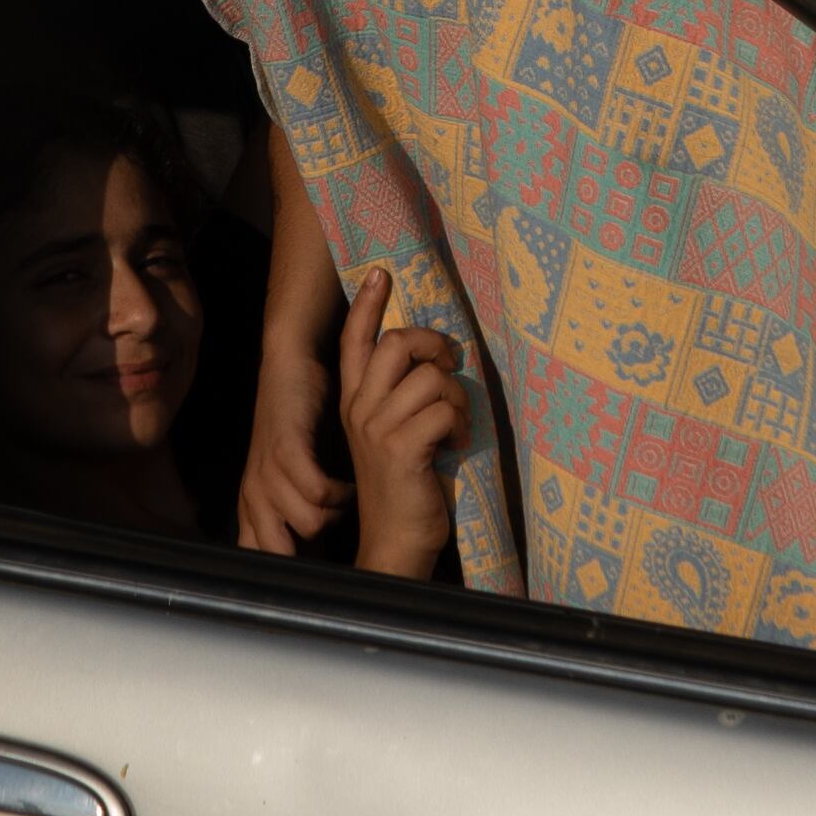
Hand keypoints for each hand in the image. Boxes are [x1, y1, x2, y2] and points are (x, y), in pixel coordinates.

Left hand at [234, 305, 357, 555]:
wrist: (288, 367)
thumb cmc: (294, 425)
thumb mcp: (285, 478)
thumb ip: (293, 513)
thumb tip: (314, 554)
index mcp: (250, 506)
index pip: (260, 559)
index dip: (290, 571)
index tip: (322, 567)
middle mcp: (253, 495)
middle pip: (279, 554)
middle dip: (315, 552)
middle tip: (341, 532)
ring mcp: (267, 473)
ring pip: (309, 525)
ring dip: (337, 516)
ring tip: (347, 498)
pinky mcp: (286, 450)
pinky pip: (319, 493)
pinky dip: (341, 494)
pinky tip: (350, 484)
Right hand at [337, 276, 469, 581]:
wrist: (394, 541)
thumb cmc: (404, 487)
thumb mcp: (392, 436)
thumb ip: (401, 400)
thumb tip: (433, 363)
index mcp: (355, 403)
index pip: (354, 341)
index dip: (368, 305)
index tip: (380, 274)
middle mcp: (360, 410)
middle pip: (396, 344)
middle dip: (434, 344)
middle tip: (449, 364)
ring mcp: (377, 428)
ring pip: (428, 377)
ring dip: (455, 396)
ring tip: (456, 422)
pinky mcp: (401, 448)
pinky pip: (443, 409)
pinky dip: (460, 423)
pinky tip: (457, 443)